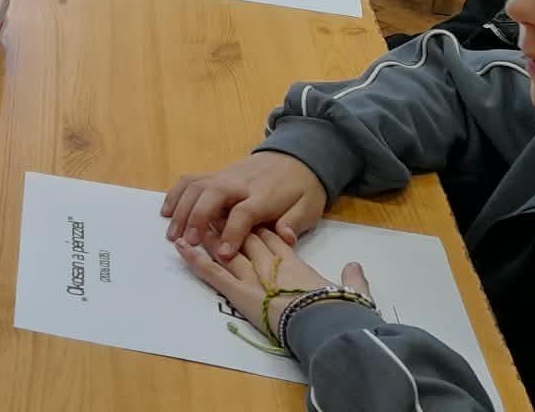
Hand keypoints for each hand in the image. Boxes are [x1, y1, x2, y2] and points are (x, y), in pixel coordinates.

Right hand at [163, 152, 328, 256]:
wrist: (296, 157)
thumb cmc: (302, 189)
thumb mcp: (309, 208)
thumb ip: (294, 222)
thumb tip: (286, 237)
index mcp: (264, 196)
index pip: (243, 213)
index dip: (232, 234)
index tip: (223, 255)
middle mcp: (240, 184)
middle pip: (211, 195)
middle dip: (197, 218)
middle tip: (188, 242)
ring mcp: (224, 176)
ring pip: (196, 187)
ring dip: (180, 209)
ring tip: (174, 234)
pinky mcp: (216, 174)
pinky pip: (190, 180)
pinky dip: (175, 194)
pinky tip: (166, 211)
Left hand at [177, 228, 373, 345]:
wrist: (327, 324)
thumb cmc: (341, 311)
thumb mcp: (352, 292)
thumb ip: (352, 278)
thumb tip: (355, 266)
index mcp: (296, 264)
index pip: (275, 238)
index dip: (261, 226)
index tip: (251, 216)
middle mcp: (270, 265)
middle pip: (247, 238)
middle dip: (230, 224)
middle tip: (215, 210)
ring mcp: (253, 278)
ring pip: (226, 249)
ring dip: (209, 235)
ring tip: (194, 222)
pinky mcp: (239, 293)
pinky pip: (211, 272)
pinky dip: (194, 259)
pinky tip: (180, 247)